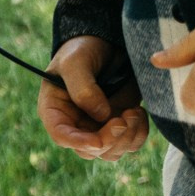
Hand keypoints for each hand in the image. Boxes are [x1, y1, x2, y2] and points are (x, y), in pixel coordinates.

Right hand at [38, 36, 149, 161]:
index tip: (98, 141)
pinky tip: (138, 112)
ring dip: (127, 137)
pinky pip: (130, 143)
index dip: (78, 143)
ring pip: (112, 152)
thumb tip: (102, 116)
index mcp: (56, 111)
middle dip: (110, 139)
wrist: (106, 44)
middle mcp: (75, 125)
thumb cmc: (82, 49)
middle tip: (125, 118)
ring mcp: (98, 128)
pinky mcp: (118, 126)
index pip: (61, 136)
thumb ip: (83, 88)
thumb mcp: (75, 61)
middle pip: (90, 150)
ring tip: (134, 111)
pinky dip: (138, 133)